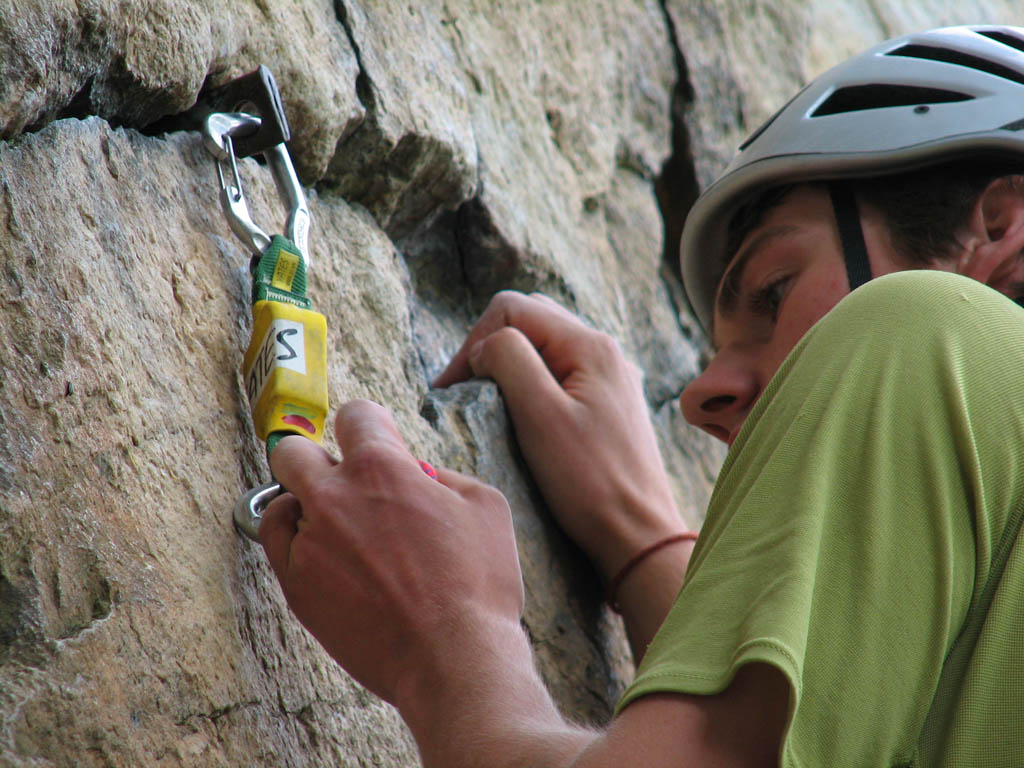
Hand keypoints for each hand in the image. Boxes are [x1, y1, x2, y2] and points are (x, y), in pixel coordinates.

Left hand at [258, 400, 523, 709]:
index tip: (378, 439)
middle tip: (343, 480)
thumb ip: (442, 476)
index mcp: (382, 468)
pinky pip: (276, 543)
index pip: (356, 414)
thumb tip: (418, 474)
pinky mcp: (297, 585)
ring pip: (281, 500)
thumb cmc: (478, 584)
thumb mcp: (485, 506)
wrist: (453, 659)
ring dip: (306, 503)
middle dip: (318, 457)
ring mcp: (310, 541)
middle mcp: (335, 497)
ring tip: (336, 525)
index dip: (371, 424)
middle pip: (294, 450)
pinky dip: (295, 539)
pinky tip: (321, 550)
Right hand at [434, 292, 684, 583]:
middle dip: (489, 345)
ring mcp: (609, 377)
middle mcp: (604, 351)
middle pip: (530, 319)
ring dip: (509, 363)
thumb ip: (509, 360)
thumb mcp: (539, 415)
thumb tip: (486, 346)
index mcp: (589, 345)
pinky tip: (521, 413)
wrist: (638, 534)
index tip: (451, 390)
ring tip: (487, 401)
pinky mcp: (608, 403)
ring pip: (544, 345)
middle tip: (464, 391)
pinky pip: (561, 372)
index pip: (511, 309)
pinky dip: (531, 381)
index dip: (473, 342)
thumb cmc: (588, 481)